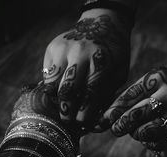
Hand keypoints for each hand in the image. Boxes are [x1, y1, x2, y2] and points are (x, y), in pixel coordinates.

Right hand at [42, 8, 130, 131]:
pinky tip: (58, 92)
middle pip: (67, 89)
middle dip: (67, 110)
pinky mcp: (52, 48)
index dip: (84, 112)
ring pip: (53, 83)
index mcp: (102, 60)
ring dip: (56, 100)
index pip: (90, 92)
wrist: (102, 23)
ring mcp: (64, 49)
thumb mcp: (119, 73)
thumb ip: (107, 94)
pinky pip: (47, 75)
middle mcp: (81, 53)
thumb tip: (94, 121)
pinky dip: (52, 87)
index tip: (81, 124)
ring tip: (62, 109)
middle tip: (68, 120)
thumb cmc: (113, 55)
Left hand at [101, 67, 166, 148]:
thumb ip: (135, 93)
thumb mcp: (157, 80)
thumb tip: (109, 111)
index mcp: (158, 79)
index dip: (112, 111)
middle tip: (116, 129)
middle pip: (135, 116)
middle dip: (120, 125)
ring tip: (136, 130)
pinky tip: (150, 137)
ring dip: (136, 134)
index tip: (102, 120)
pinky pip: (157, 143)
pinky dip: (149, 143)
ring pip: (145, 132)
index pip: (128, 97)